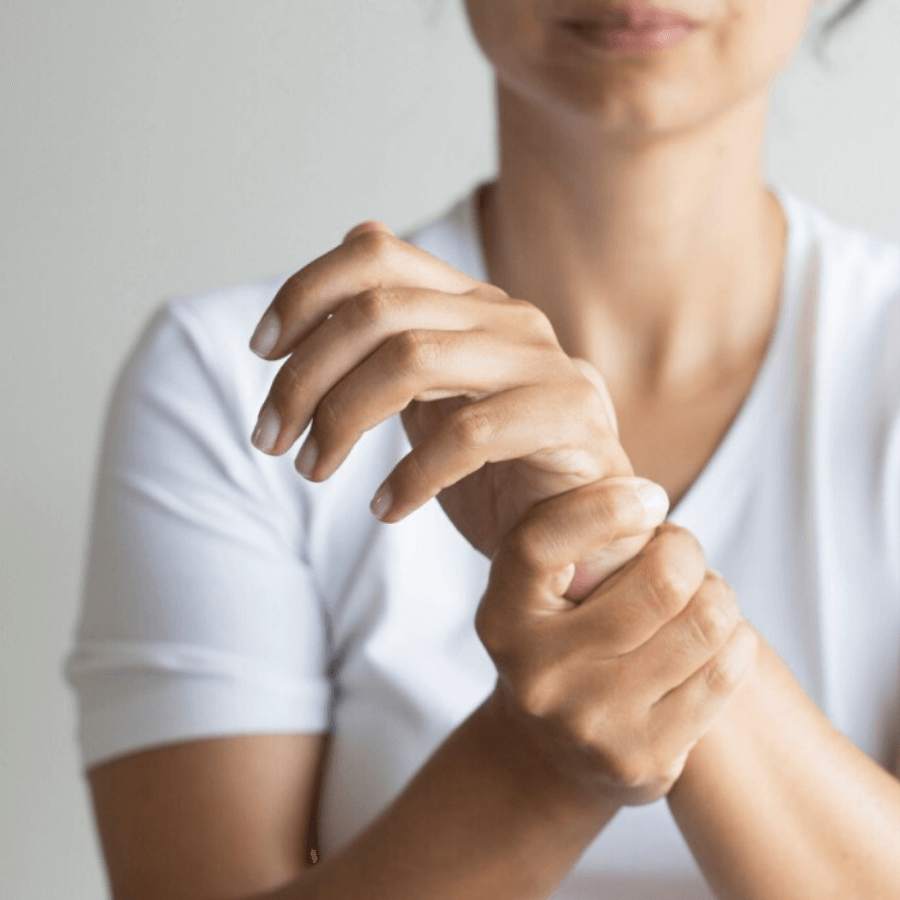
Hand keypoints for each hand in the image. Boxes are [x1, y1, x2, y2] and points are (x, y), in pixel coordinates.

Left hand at [248, 220, 664, 597]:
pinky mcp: (570, 418)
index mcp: (471, 303)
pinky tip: (387, 507)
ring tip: (313, 467)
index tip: (262, 350)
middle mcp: (508, 318)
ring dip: (342, 419)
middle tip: (271, 438)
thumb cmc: (502, 470)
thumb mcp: (433, 401)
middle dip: (305, 377)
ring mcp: (544, 364)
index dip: (306, 292)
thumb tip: (343, 257)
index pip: (376, 255)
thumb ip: (396, 340)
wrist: (585, 532)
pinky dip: (411, 474)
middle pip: (380, 312)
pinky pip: (470, 434)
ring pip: (414, 360)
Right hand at [475, 477, 758, 806]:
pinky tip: (710, 641)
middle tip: (678, 554)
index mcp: (504, 616)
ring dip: (716, 595)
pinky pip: (725, 671)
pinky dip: (733, 640)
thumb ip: (575, 541)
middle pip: (660, 583)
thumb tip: (645, 502)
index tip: (649, 497)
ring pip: (705, 622)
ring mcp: (591, 722)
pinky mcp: (642, 759)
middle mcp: (537, 673)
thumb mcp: (542, 589)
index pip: (541, 545)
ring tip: (696, 597)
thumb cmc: (561, 638)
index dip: (603, 509)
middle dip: (685, 551)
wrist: (548, 752)